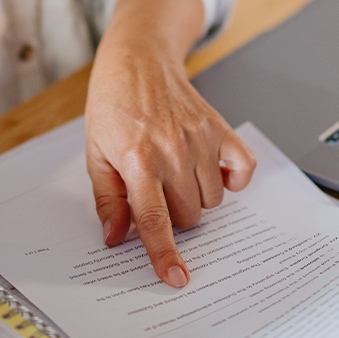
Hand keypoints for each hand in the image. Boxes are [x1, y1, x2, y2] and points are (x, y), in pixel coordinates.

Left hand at [84, 0, 256, 288]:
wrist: (138, 60)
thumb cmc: (113, 106)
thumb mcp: (95, 154)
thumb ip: (107, 200)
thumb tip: (116, 238)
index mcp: (137, 160)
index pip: (154, 220)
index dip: (165, 254)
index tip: (176, 278)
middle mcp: (172, 151)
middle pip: (188, 217)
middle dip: (172, 214)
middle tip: (155, 189)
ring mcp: (200, 139)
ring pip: (212, 201)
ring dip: (196, 197)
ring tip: (175, 172)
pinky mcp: (220, 128)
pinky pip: (243, 170)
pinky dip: (233, 179)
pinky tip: (212, 171)